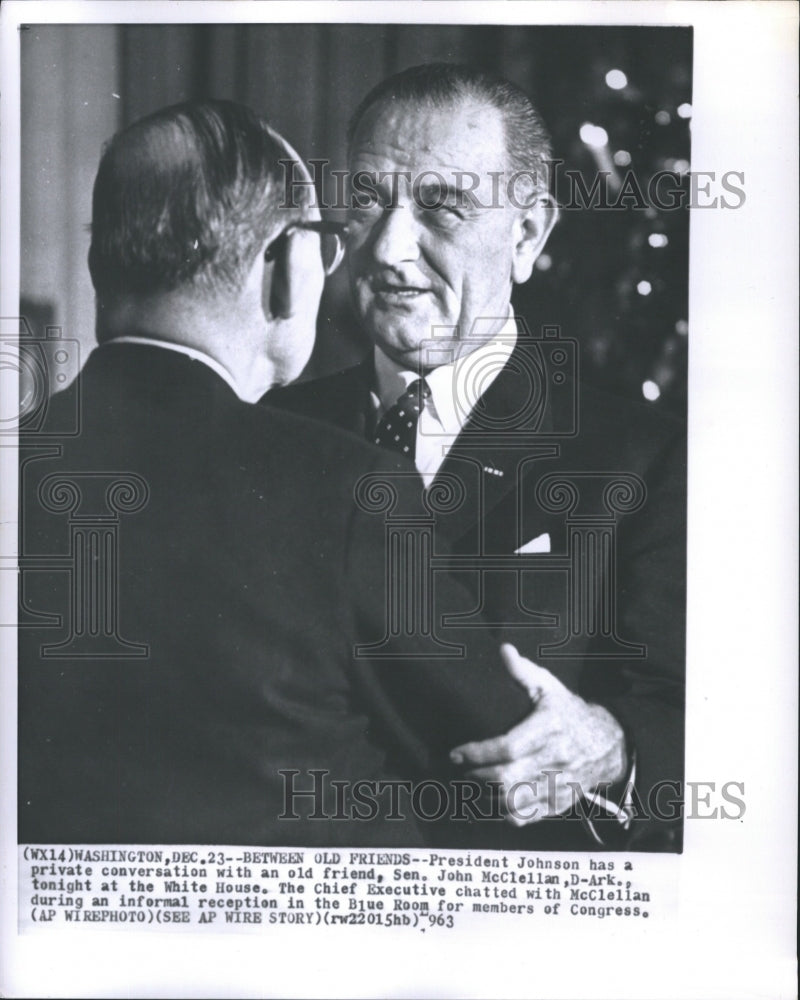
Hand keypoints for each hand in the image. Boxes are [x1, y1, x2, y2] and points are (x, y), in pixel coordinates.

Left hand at [450, 644, 626, 825]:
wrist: (609, 743)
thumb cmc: (570, 712)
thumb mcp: (550, 687)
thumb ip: (524, 671)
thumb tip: (504, 650)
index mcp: (549, 728)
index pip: (507, 747)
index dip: (478, 753)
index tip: (457, 753)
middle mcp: (555, 759)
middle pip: (507, 779)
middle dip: (478, 775)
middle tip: (465, 769)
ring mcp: (558, 784)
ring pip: (515, 802)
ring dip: (489, 796)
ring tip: (477, 783)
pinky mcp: (559, 802)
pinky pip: (528, 816)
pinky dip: (508, 813)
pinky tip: (497, 800)